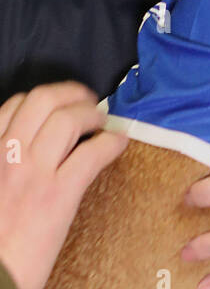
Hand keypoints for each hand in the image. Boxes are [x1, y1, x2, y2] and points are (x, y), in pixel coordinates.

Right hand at [0, 81, 127, 288]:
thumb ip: (5, 167)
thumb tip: (28, 154)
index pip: (13, 105)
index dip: (44, 99)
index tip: (59, 105)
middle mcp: (6, 155)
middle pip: (42, 99)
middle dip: (71, 92)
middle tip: (87, 100)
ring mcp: (33, 173)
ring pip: (68, 119)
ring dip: (92, 113)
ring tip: (103, 121)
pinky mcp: (58, 195)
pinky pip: (91, 154)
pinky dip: (110, 143)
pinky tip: (118, 144)